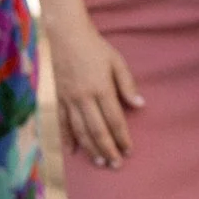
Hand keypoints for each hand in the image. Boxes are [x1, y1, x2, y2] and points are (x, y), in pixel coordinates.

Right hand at [48, 17, 144, 166]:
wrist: (65, 34)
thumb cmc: (95, 47)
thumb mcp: (116, 61)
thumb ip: (127, 84)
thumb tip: (140, 105)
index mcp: (101, 88)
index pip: (115, 119)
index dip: (122, 137)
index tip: (129, 150)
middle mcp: (84, 97)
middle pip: (97, 130)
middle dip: (108, 149)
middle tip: (116, 164)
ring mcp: (69, 99)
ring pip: (80, 130)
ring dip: (90, 148)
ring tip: (100, 162)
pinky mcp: (58, 98)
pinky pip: (62, 123)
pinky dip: (68, 138)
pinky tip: (73, 152)